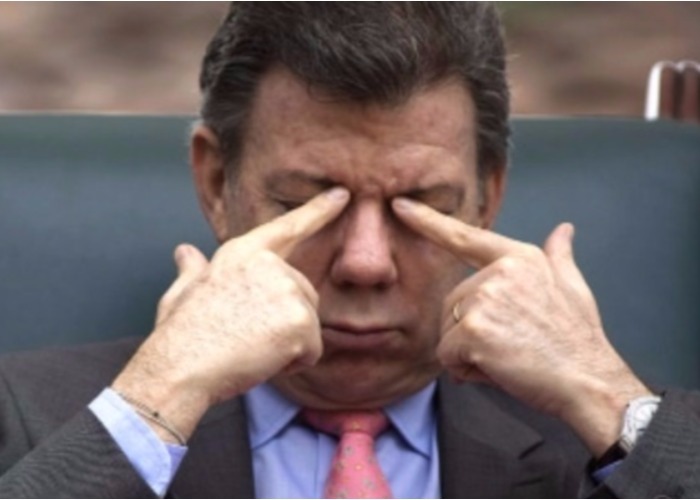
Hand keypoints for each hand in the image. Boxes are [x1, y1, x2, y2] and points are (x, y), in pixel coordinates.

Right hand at [112, 187, 349, 440]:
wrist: (180, 369)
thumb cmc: (180, 335)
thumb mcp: (181, 292)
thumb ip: (193, 269)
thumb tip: (185, 253)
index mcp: (243, 252)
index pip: (287, 227)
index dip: (318, 210)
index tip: (342, 194)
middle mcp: (270, 264)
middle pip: (303, 293)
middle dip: (284, 320)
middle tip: (245, 335)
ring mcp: (288, 290)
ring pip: (308, 324)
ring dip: (287, 344)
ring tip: (249, 348)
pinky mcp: (301, 322)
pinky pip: (312, 350)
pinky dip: (293, 363)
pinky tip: (262, 361)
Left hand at [392, 197, 650, 455]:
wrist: (589, 380)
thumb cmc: (578, 339)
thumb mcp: (573, 287)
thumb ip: (559, 256)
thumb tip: (564, 230)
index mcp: (518, 258)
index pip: (464, 237)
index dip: (428, 221)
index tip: (399, 206)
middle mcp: (497, 272)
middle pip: (452, 303)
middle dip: (470, 330)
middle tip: (510, 346)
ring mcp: (483, 300)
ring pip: (447, 331)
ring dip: (467, 352)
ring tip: (507, 358)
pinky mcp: (472, 330)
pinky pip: (446, 355)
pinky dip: (464, 369)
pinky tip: (496, 370)